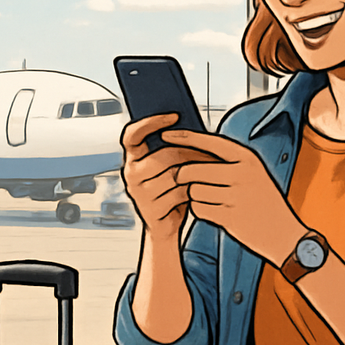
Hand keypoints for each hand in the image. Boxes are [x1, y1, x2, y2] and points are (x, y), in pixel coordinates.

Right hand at [120, 114, 221, 241]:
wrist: (166, 228)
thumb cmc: (171, 191)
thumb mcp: (167, 167)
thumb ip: (170, 149)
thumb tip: (189, 127)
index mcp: (133, 158)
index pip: (132, 135)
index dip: (151, 122)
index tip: (174, 116)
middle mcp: (131, 174)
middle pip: (164, 155)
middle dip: (192, 152)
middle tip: (212, 150)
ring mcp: (140, 193)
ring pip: (175, 174)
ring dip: (198, 170)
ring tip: (214, 167)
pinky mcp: (151, 210)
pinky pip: (179, 193)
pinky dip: (196, 189)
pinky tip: (205, 188)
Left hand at [166, 130, 305, 266]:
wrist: (284, 234)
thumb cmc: (264, 201)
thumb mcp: (253, 173)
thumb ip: (227, 161)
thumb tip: (191, 150)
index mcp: (247, 158)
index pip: (209, 141)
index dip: (184, 137)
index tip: (165, 135)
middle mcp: (242, 174)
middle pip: (192, 169)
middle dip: (182, 176)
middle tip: (182, 180)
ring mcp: (236, 196)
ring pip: (193, 191)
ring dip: (193, 196)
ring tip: (208, 199)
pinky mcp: (229, 217)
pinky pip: (198, 209)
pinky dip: (200, 211)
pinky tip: (214, 212)